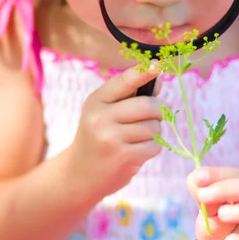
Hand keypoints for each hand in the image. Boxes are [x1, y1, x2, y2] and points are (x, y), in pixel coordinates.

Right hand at [69, 64, 162, 198]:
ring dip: (154, 132)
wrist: (79, 173)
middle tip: (156, 115)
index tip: (158, 66)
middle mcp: (101, 118)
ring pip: (154, 127)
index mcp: (96, 101)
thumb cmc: (98, 135)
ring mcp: (111, 139)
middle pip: (148, 106)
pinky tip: (138, 151)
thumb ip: (130, 94)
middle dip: (159, 110)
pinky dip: (153, 147)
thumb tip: (159, 77)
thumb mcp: (104, 111)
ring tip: (139, 137)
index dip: (144, 73)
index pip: (124, 82)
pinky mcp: (124, 158)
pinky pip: (155, 145)